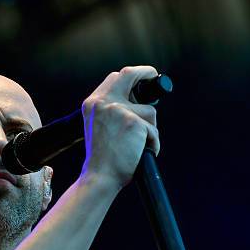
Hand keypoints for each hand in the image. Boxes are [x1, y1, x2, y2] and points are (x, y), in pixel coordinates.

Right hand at [80, 66, 160, 189]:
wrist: (99, 176)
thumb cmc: (102, 158)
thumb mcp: (99, 127)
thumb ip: (110, 111)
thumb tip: (138, 102)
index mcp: (92, 103)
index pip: (115, 77)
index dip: (132, 75)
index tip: (143, 76)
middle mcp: (103, 102)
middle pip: (130, 74)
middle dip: (147, 73)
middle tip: (156, 79)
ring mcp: (119, 110)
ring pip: (149, 112)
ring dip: (150, 130)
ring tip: (138, 146)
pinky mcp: (134, 123)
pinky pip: (153, 132)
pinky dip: (152, 144)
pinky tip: (140, 153)